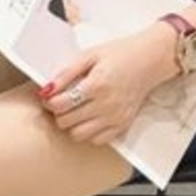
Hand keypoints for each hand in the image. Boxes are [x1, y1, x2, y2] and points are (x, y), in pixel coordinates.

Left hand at [39, 24, 176, 143]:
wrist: (149, 60)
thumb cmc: (121, 55)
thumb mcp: (90, 55)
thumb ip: (66, 72)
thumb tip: (47, 89)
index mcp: (96, 85)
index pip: (60, 105)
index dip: (49, 102)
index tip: (49, 96)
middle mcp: (106, 105)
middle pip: (66, 122)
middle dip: (59, 113)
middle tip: (62, 102)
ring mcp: (114, 118)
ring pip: (78, 135)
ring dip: (71, 125)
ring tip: (75, 111)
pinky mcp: (121, 125)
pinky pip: (96, 140)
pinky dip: (88, 132)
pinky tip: (89, 118)